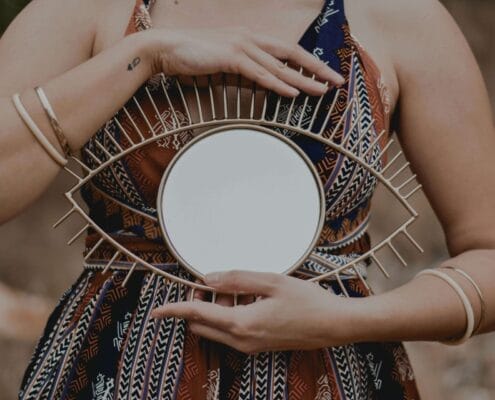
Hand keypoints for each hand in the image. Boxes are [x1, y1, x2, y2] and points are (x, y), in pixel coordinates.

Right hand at [145, 27, 344, 97]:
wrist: (164, 48)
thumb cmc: (192, 57)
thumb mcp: (224, 64)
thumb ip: (244, 73)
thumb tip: (260, 86)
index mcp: (250, 38)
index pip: (286, 51)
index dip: (307, 62)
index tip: (324, 74)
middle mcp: (250, 38)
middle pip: (291, 54)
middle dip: (316, 68)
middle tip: (337, 80)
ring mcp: (241, 45)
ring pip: (279, 66)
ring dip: (302, 79)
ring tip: (322, 90)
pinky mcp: (230, 56)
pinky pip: (259, 73)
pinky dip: (278, 83)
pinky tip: (294, 92)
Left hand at [151, 270, 362, 353]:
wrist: (334, 325)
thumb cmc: (307, 301)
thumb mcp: (271, 282)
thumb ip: (237, 279)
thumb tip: (209, 278)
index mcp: (241, 324)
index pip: (197, 316)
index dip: (174, 310)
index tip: (157, 310)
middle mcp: (242, 341)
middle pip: (203, 325)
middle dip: (198, 305)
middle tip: (209, 283)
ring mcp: (251, 346)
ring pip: (217, 328)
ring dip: (217, 309)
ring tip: (241, 287)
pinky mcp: (259, 346)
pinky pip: (233, 331)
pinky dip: (231, 315)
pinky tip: (251, 298)